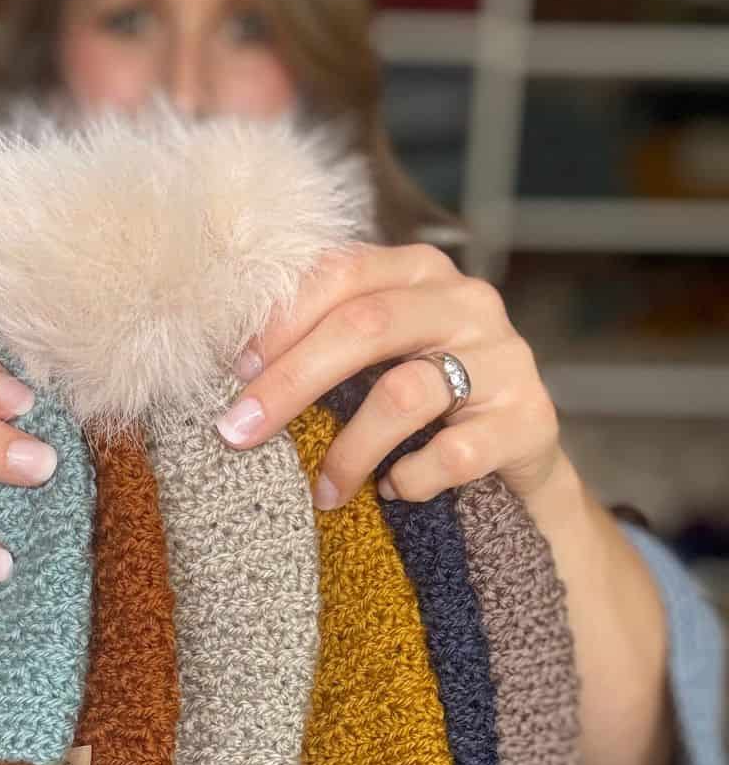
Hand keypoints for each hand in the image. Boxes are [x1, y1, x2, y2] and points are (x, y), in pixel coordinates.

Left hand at [213, 243, 562, 508]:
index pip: (340, 275)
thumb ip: (326, 346)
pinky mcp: (530, 419)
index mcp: (419, 273)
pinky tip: (395, 491)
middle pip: (365, 326)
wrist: (520, 464)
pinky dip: (411, 480)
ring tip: (322, 491)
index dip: (281, 322)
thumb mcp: (378, 364)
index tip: (234, 374)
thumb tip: (234, 375)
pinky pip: (453, 454)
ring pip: (404, 394)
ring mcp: (505, 357)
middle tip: (239, 432)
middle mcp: (467, 302)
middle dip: (290, 382)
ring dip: (347, 451)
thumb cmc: (426, 410)